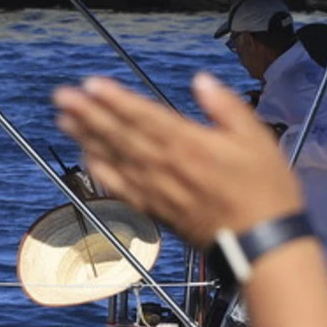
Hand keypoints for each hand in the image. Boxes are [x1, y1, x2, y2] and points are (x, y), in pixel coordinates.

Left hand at [54, 71, 303, 247]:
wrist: (262, 245)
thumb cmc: (265, 191)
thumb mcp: (258, 139)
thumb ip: (226, 107)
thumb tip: (201, 81)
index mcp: (190, 145)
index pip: (144, 116)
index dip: (115, 100)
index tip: (90, 85)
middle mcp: (167, 167)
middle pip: (120, 136)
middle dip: (89, 115)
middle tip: (61, 97)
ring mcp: (158, 192)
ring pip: (115, 160)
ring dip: (87, 139)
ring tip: (64, 121)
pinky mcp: (158, 212)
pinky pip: (122, 190)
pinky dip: (102, 174)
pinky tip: (87, 160)